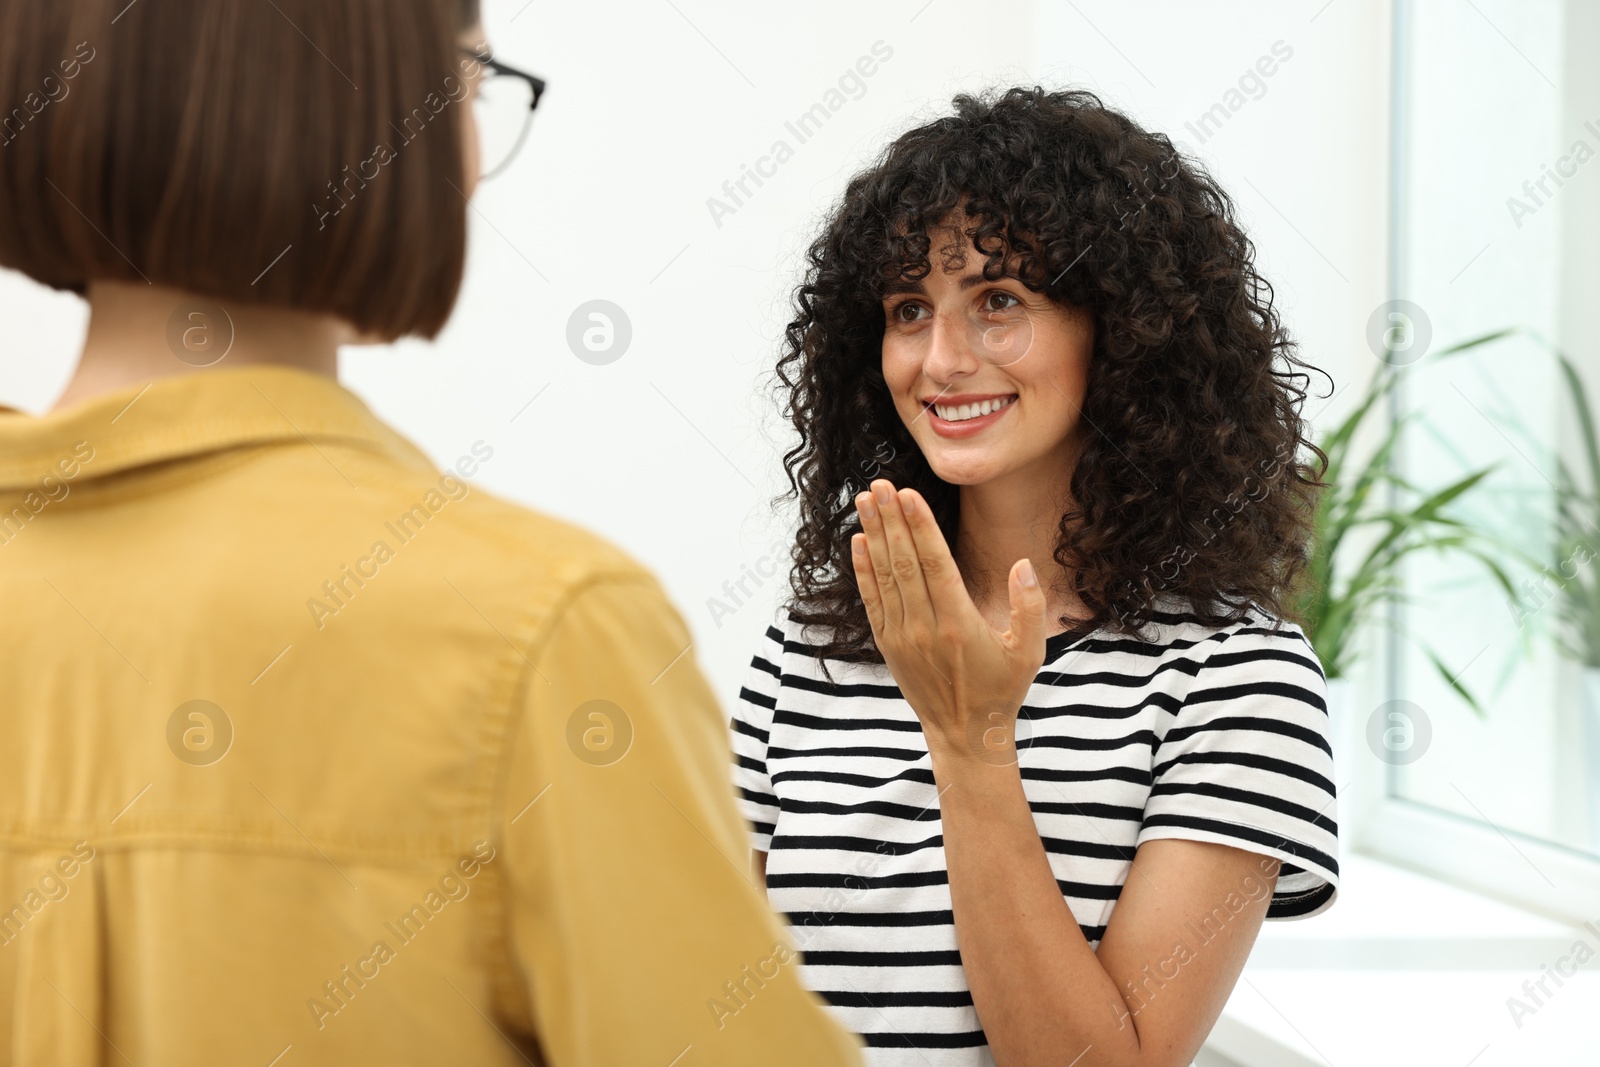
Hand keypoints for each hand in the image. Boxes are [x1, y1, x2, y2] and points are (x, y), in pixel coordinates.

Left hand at [850, 479, 1047, 764]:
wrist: (964, 733)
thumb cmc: (1001, 689)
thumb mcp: (1029, 652)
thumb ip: (1027, 607)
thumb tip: (1022, 564)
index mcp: (958, 624)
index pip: (935, 564)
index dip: (919, 527)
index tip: (907, 495)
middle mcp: (924, 627)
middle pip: (904, 563)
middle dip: (891, 520)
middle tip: (880, 484)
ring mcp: (901, 636)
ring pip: (885, 576)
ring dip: (874, 535)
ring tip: (865, 500)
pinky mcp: (888, 644)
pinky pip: (872, 599)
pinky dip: (864, 569)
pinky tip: (860, 542)